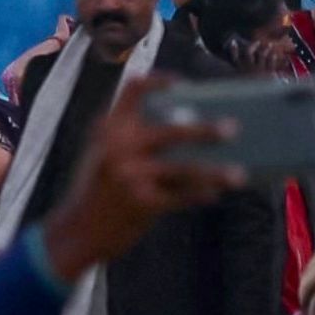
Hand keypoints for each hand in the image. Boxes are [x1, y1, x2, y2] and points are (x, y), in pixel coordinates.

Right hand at [38, 94, 233, 282]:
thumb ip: (133, 140)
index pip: (133, 90)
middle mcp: (118, 147)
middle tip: (233, 129)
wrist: (75, 232)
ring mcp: (130, 175)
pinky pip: (182, 196)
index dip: (157, 82)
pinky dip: (200, 195)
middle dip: (206, 131)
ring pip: (185, 169)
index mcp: (108, 129)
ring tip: (239, 175)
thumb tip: (191, 132)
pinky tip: (214, 194)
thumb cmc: (98, 191)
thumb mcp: (105, 156)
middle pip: (172, 131)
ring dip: (216, 172)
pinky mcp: (141, 203)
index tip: (180, 82)